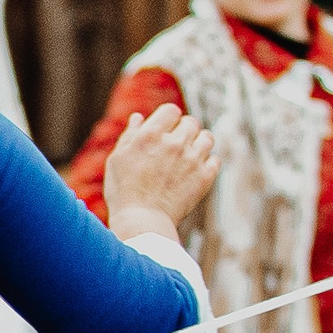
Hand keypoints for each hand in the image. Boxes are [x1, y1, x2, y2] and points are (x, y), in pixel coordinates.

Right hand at [104, 105, 218, 240]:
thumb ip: (130, 136)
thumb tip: (139, 118)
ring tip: (190, 155)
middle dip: (184, 130)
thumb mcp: (117, 159)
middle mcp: (174, 143)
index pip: (171, 110)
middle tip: (176, 145)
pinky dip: (208, 164)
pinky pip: (215, 160)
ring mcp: (192, 159)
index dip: (168, 118)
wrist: (143, 221)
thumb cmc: (124, 192)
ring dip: (200, 143)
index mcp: (151, 135)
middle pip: (191, 122)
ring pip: (207, 138)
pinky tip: (197, 171)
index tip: (165, 129)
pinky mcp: (204, 177)